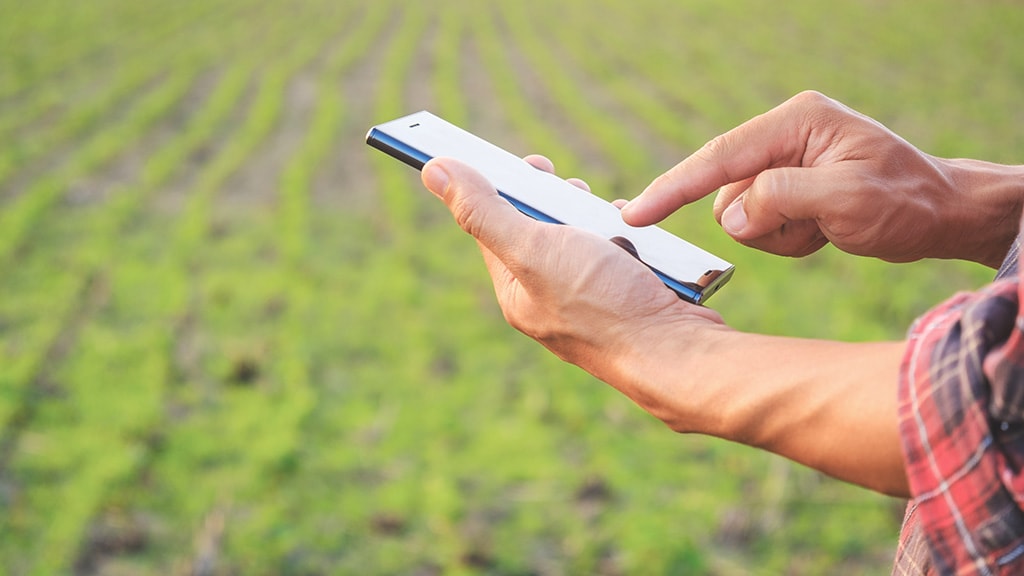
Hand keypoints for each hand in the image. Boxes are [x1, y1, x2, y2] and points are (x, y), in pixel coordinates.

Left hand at [420, 154, 723, 421]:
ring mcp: (591, 301)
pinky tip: (636, 238)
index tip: (524, 163)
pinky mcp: (628, 299)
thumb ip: (483, 211)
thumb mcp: (532, 248)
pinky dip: (627, 237)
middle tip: (567, 185)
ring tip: (606, 216)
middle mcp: (549, 300)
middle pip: (540, 231)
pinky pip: (619, 254)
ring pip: (584, 240)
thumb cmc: (603, 304)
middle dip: (554, 200)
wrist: (677, 353)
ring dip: (594, 216)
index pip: (493, 229)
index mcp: (516, 293)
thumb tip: (433, 172)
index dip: (502, 189)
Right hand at [622, 90, 1023, 267]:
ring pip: (739, 213)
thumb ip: (782, 199)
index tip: (634, 215)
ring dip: (776, 235)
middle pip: (727, 191)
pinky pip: (758, 224)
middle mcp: (785, 136)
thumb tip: (733, 215)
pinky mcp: (787, 186)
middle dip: (761, 223)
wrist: (942, 215)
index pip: (719, 157)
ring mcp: (784, 162)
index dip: (673, 187)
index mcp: (796, 123)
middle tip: (812, 228)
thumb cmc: (905, 203)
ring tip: (823, 230)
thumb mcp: (848, 200)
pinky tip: (823, 232)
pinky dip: (785, 239)